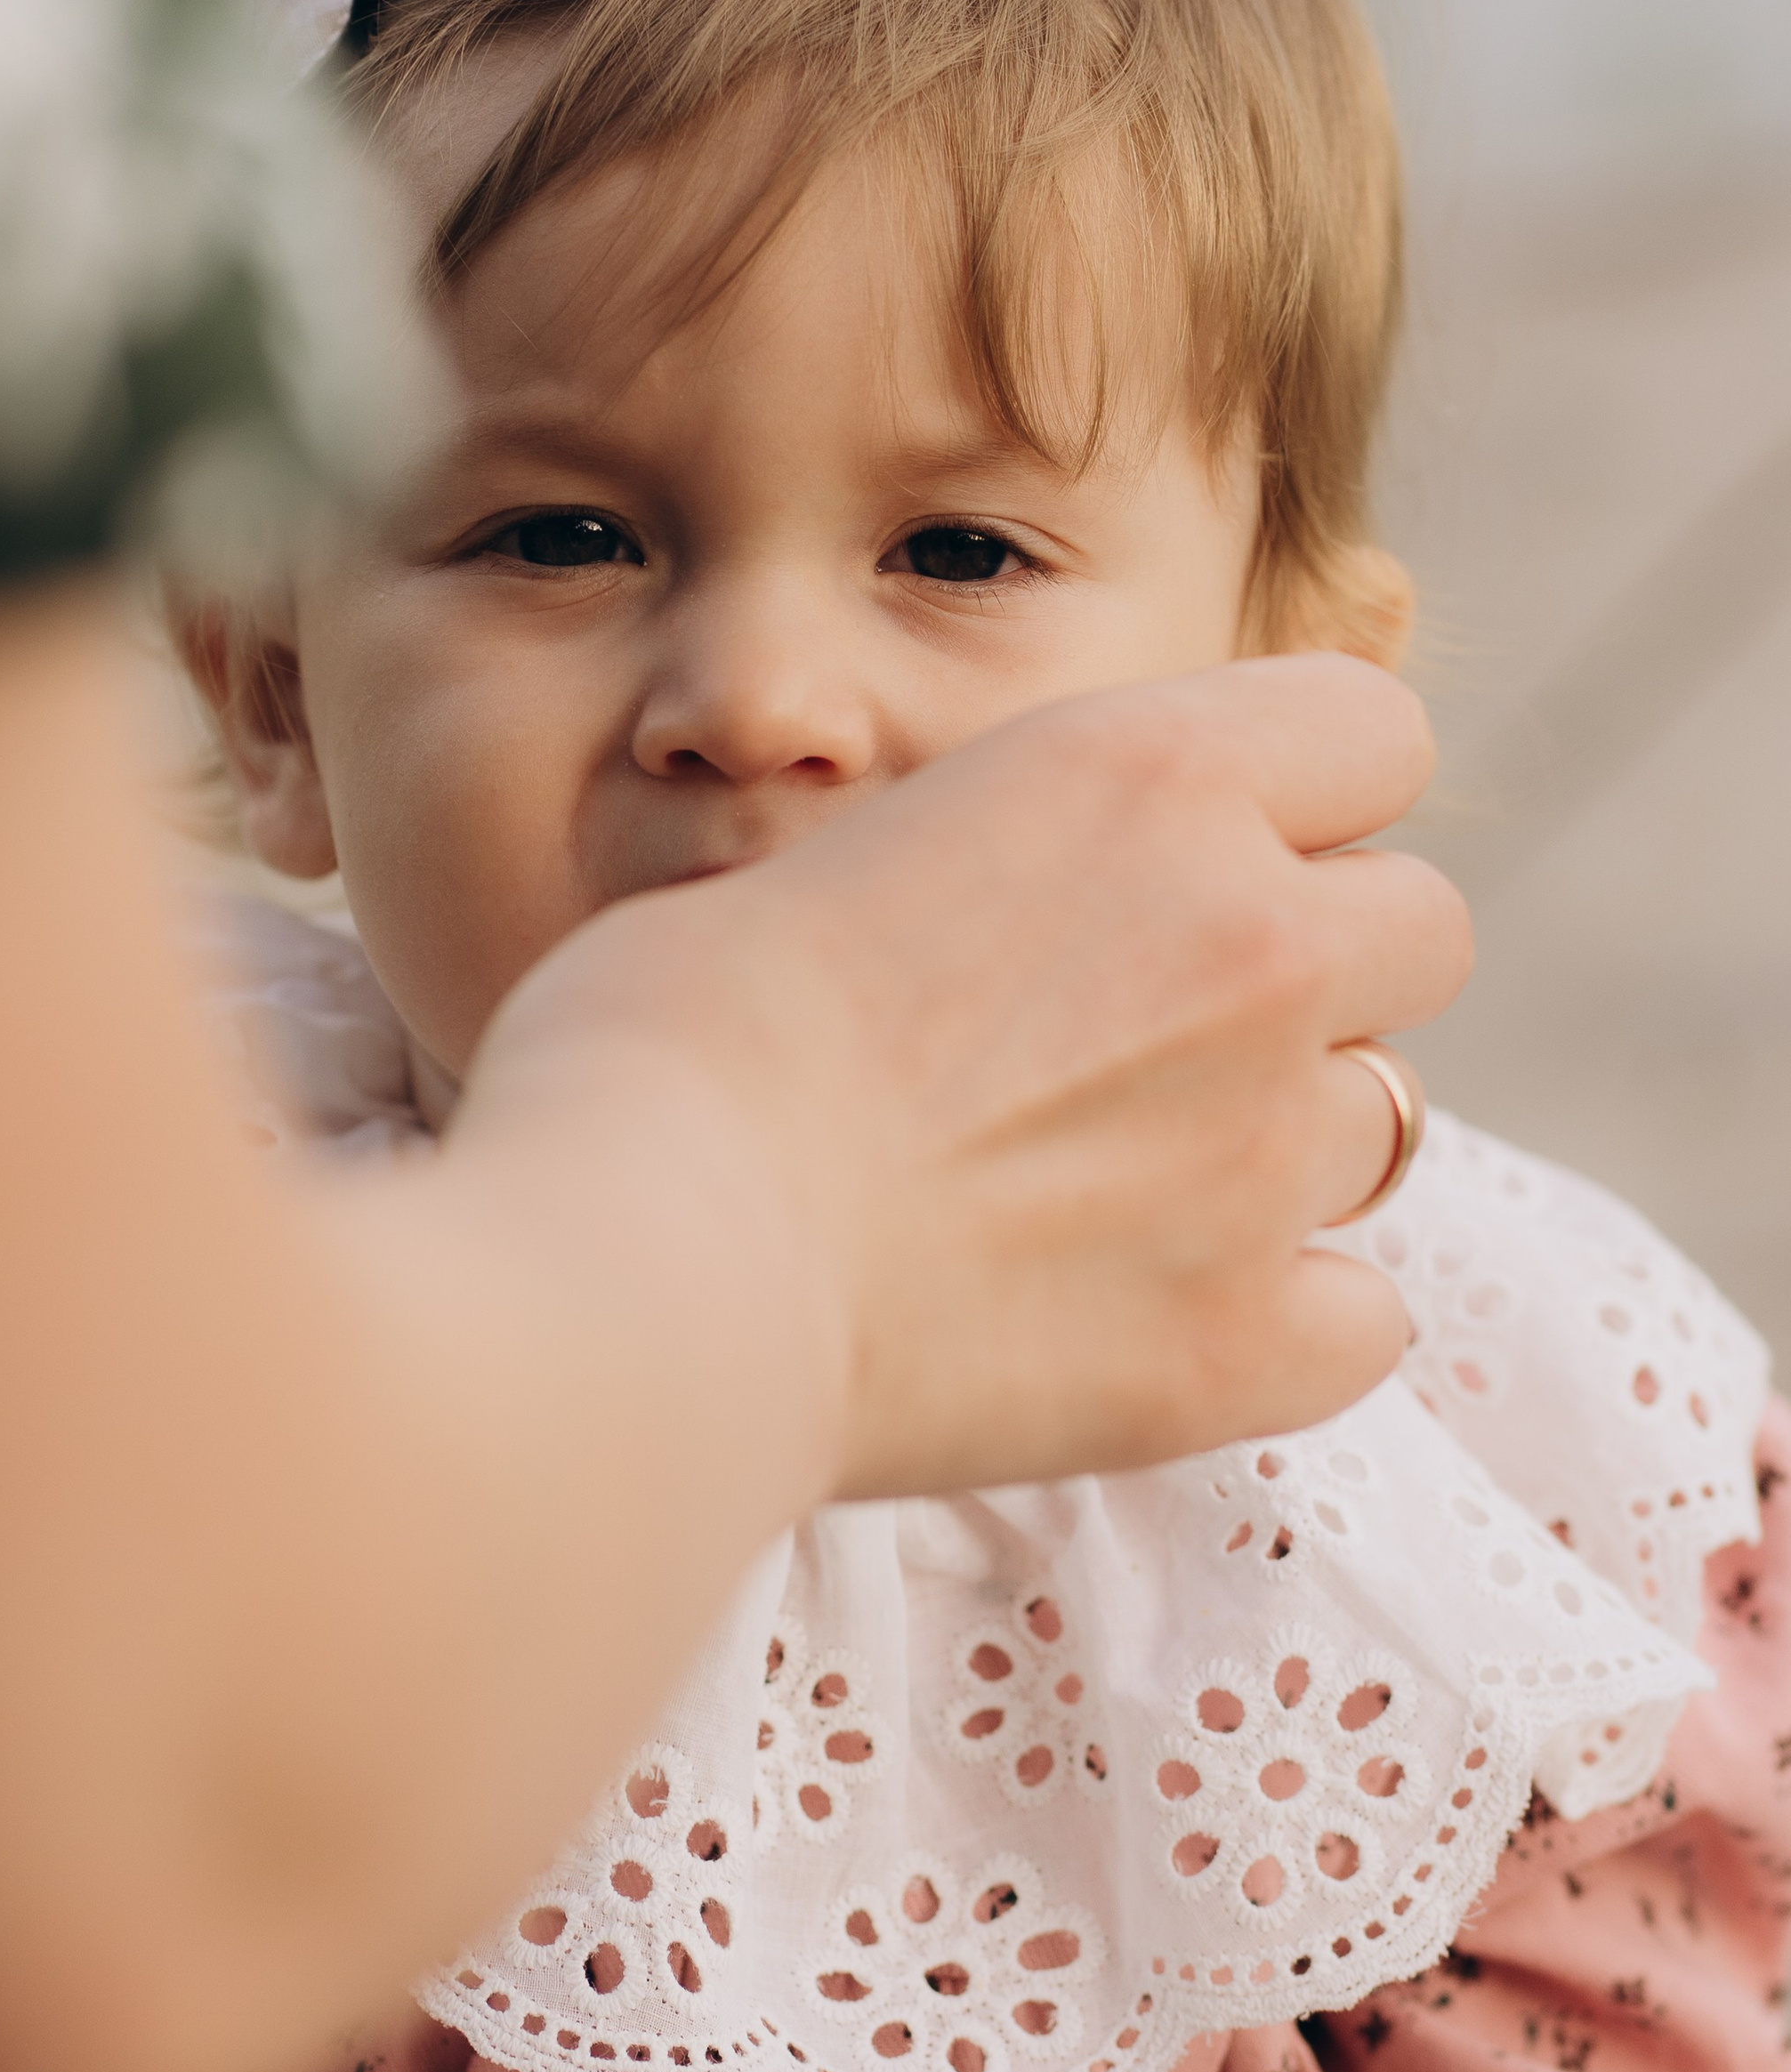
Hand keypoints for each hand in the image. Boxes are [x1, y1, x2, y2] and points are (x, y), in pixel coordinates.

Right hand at [466, 654, 1469, 1497]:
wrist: (649, 1255)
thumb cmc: (663, 1038)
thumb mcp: (834, 852)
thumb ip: (990, 862)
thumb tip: (992, 920)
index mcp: (1148, 775)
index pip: (1373, 731)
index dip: (1299, 795)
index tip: (1202, 855)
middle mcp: (1255, 941)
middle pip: (1422, 925)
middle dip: (1322, 966)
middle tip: (1161, 1031)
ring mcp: (1269, 1150)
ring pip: (1393, 1120)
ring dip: (1290, 1139)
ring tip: (1119, 1182)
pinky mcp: (1245, 1340)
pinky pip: (1364, 1315)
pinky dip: (1279, 1320)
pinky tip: (1140, 1318)